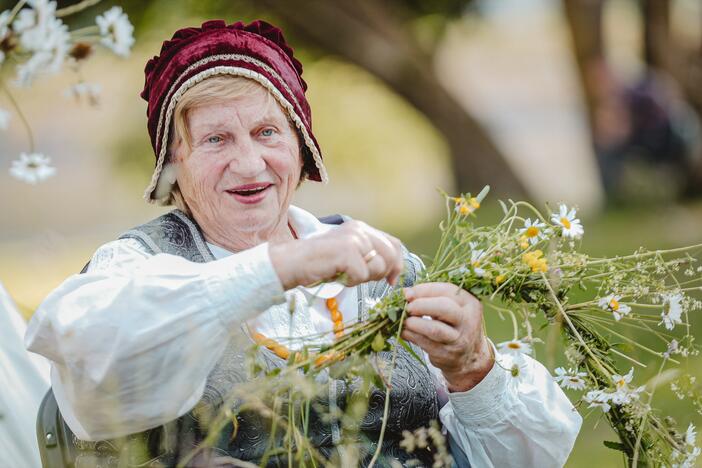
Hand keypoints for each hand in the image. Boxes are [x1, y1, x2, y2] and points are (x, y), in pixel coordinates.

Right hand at [270, 220, 403, 289]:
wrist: (291, 263)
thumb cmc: (318, 263)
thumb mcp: (347, 254)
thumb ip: (368, 255)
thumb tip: (393, 270)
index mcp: (361, 228)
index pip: (394, 244)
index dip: (397, 264)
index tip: (390, 280)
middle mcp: (360, 230)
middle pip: (390, 256)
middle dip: (381, 273)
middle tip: (360, 278)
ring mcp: (354, 239)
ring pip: (378, 268)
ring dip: (362, 278)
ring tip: (343, 274)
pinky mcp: (347, 252)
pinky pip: (361, 276)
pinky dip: (349, 282)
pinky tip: (336, 275)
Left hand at [401, 283, 493, 391]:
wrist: (468, 356)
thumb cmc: (453, 324)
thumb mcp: (449, 306)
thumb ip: (430, 297)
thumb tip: (406, 292)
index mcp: (469, 302)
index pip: (446, 290)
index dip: (423, 290)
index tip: (407, 294)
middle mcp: (467, 320)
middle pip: (443, 308)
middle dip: (420, 305)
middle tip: (407, 308)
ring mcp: (458, 339)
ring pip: (434, 328)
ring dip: (414, 323)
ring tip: (404, 320)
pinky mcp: (446, 354)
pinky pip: (425, 343)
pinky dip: (411, 335)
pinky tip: (404, 331)